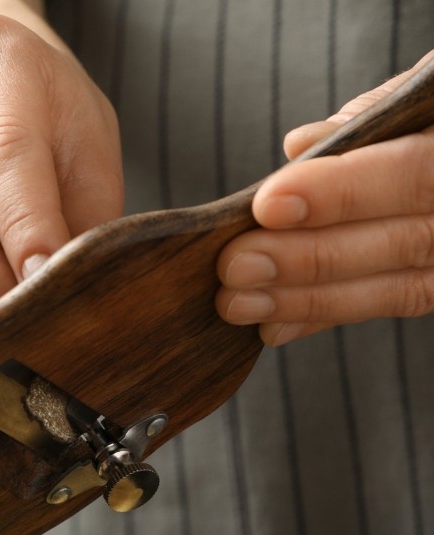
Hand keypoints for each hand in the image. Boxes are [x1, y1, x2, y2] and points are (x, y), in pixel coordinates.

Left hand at [216, 51, 433, 345]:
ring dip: (307, 299)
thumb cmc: (433, 110)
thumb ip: (367, 119)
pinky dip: (326, 315)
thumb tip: (299, 146)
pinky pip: (389, 305)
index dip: (340, 192)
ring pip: (397, 287)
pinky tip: (272, 325)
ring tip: (238, 303)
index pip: (413, 174)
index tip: (268, 205)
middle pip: (401, 243)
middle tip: (235, 266)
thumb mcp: (418, 94)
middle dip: (308, 257)